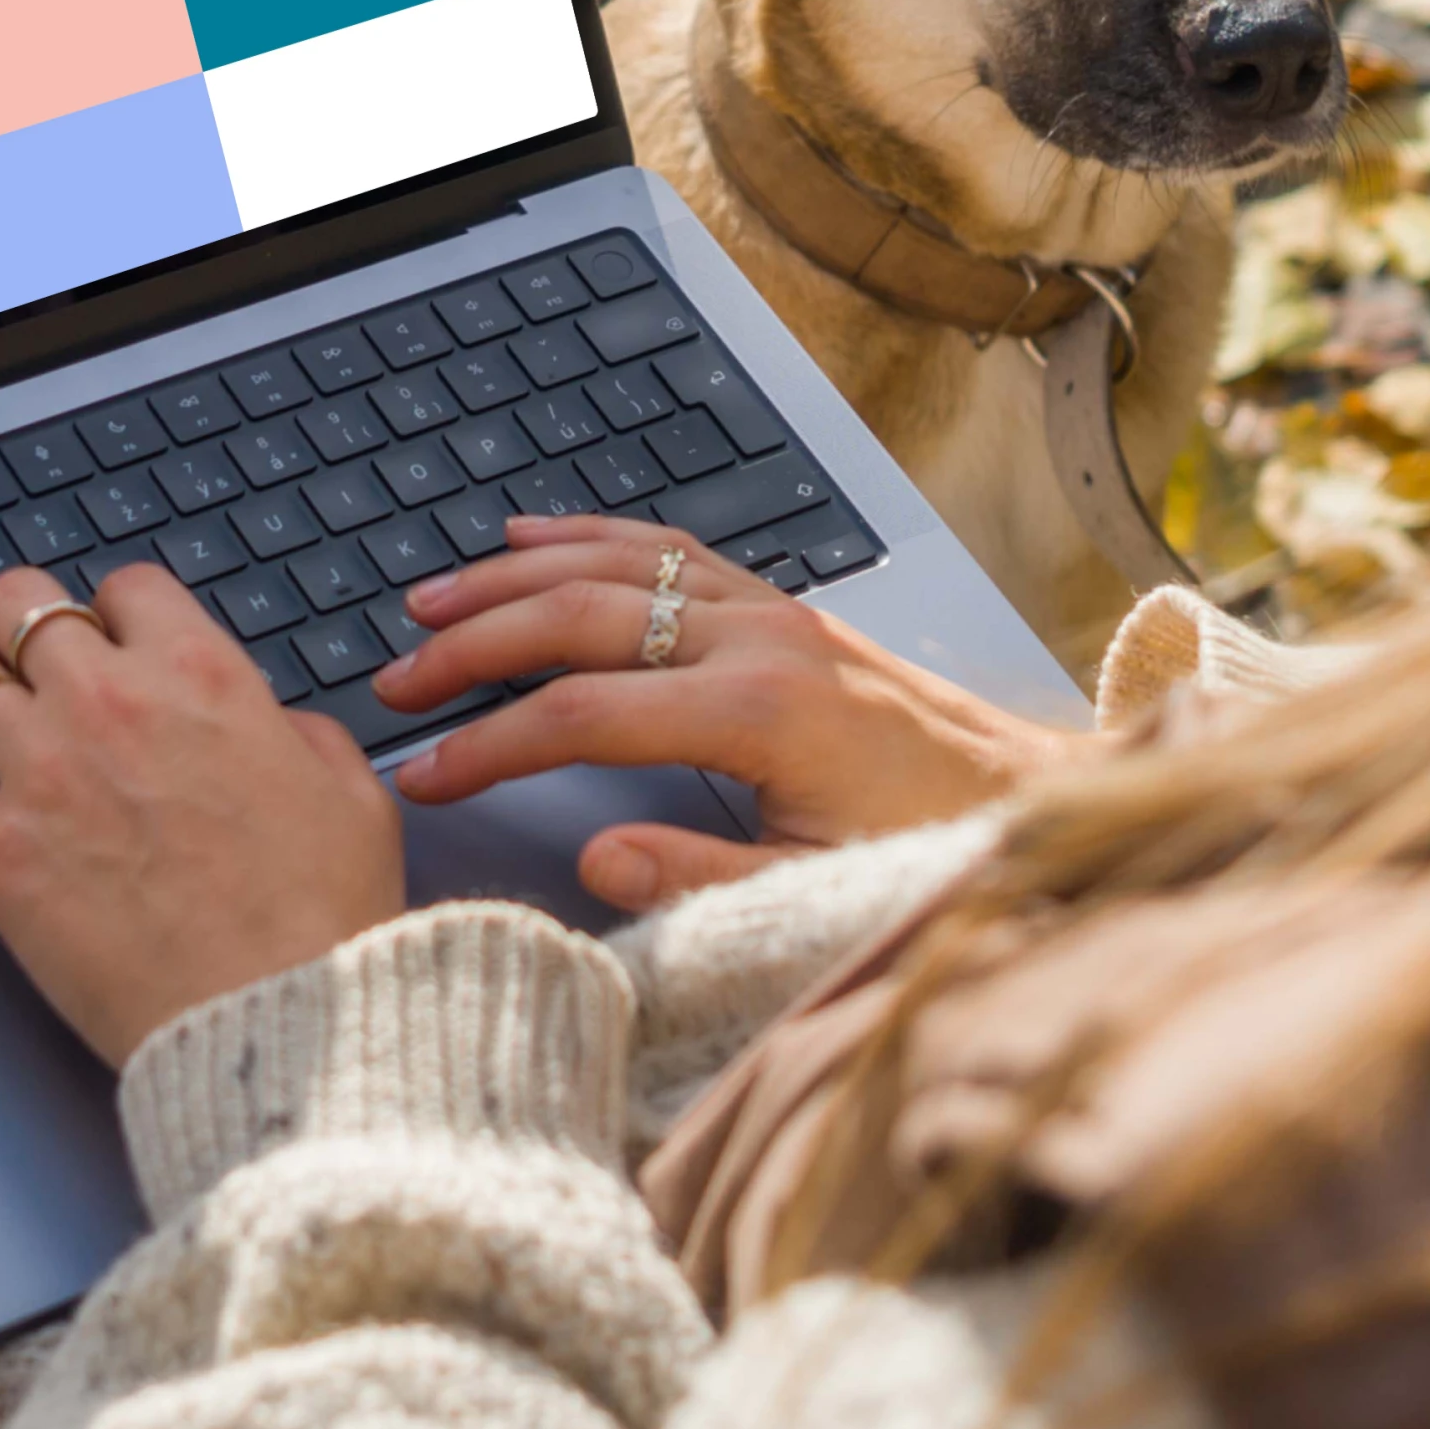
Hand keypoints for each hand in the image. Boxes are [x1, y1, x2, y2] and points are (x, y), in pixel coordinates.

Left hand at [0, 563, 405, 1064]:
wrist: (273, 1017)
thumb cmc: (320, 920)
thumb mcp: (349, 795)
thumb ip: (299, 734)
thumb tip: (268, 726)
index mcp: (200, 676)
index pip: (124, 588)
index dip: (114, 612)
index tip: (108, 637)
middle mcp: (109, 703)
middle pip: (18, 604)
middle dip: (16, 621)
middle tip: (17, 650)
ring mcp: (40, 772)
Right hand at [373, 516, 1070, 910]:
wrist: (1033, 799)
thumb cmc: (931, 849)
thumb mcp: (816, 891)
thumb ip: (699, 876)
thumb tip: (595, 860)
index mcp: (756, 714)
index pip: (580, 716)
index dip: (488, 746)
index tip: (421, 774)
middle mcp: (759, 640)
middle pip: (579, 619)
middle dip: (475, 645)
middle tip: (397, 676)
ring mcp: (774, 611)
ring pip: (617, 567)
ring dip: (515, 576)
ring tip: (432, 597)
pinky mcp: (788, 606)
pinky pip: (671, 550)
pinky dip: (591, 537)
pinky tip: (536, 538)